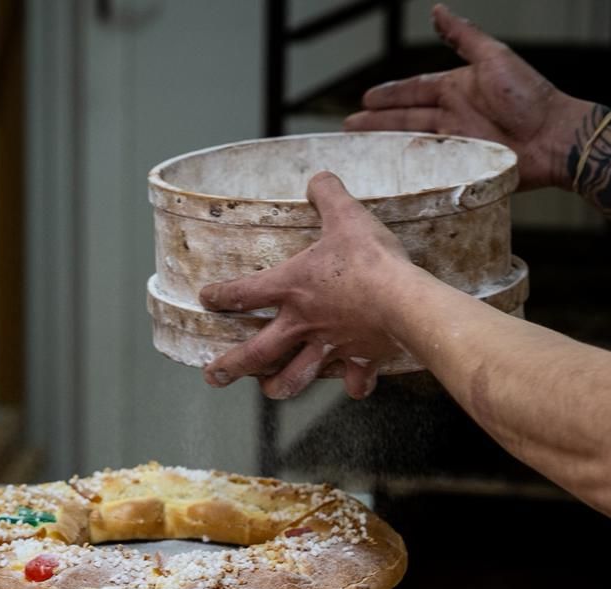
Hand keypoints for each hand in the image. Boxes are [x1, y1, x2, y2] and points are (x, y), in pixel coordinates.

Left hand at [200, 172, 415, 399]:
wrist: (404, 300)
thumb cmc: (369, 259)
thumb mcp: (347, 215)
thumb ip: (328, 194)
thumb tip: (318, 177)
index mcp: (291, 287)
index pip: (244, 292)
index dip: (221, 295)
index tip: (206, 299)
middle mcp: (302, 323)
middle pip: (256, 353)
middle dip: (230, 366)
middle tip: (212, 376)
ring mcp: (329, 347)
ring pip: (294, 378)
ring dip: (278, 387)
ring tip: (268, 390)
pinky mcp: (360, 360)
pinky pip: (353, 380)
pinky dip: (353, 385)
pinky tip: (352, 386)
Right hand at [343, 4, 591, 190]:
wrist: (553, 137)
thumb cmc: (529, 96)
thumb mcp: (494, 58)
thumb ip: (463, 37)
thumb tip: (438, 10)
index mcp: (458, 87)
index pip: (414, 90)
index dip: (389, 94)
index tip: (365, 99)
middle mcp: (454, 114)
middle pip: (405, 118)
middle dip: (376, 122)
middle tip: (348, 128)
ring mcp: (456, 141)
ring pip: (411, 141)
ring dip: (383, 144)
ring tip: (357, 147)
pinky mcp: (462, 165)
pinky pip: (427, 165)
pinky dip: (406, 167)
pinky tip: (387, 171)